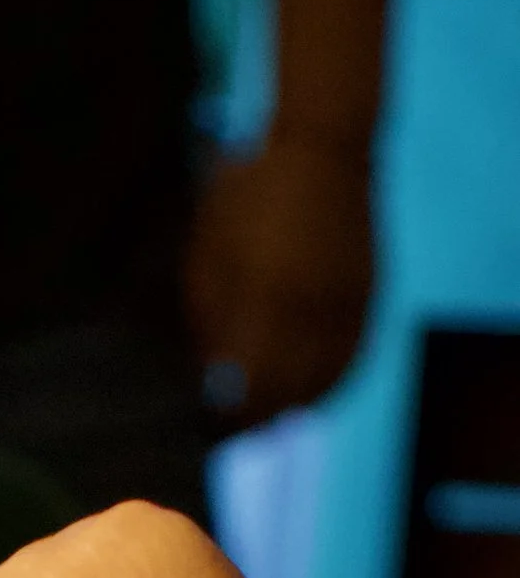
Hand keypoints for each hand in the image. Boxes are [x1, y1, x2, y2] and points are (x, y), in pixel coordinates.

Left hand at [187, 132, 373, 428]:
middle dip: (262, 418)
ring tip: (275, 418)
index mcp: (263, 299)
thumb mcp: (209, 255)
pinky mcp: (370, 295)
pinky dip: (333, 381)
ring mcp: (345, 302)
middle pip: (287, 392)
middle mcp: (310, 308)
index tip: (215, 428)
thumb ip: (208, 321)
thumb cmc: (247, 200)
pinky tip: (313, 392)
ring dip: (299, 405)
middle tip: (241, 431)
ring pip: (325, 380)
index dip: (232, 416)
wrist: (322, 146)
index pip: (249, 385)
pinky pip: (353, 355)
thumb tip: (211, 382)